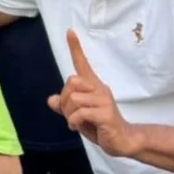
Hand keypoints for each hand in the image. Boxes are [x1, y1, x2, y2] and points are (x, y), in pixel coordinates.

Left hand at [48, 30, 139, 157]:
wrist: (123, 141)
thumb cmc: (101, 126)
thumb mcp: (79, 116)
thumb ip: (65, 107)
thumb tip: (50, 99)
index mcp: (93, 86)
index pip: (83, 64)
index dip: (75, 48)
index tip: (70, 32)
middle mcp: (100, 89)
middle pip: (72, 82)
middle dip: (64, 100)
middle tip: (68, 114)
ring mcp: (104, 100)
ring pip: (73, 98)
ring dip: (68, 114)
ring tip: (75, 123)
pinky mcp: (106, 114)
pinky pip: (79, 113)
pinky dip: (73, 122)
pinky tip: (77, 127)